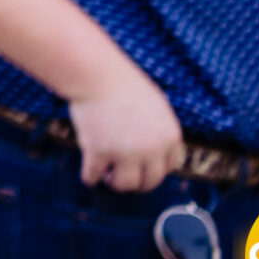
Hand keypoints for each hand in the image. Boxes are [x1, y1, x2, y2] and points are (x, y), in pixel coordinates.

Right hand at [68, 68, 184, 191]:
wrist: (96, 74)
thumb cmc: (123, 84)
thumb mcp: (155, 106)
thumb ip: (159, 131)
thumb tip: (156, 151)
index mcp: (169, 136)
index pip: (169, 167)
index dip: (155, 170)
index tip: (143, 169)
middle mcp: (152, 149)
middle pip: (150, 181)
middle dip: (136, 183)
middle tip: (123, 177)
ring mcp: (125, 152)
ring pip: (125, 184)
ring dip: (115, 184)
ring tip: (106, 176)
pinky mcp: (99, 152)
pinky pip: (94, 175)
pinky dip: (90, 178)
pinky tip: (88, 176)